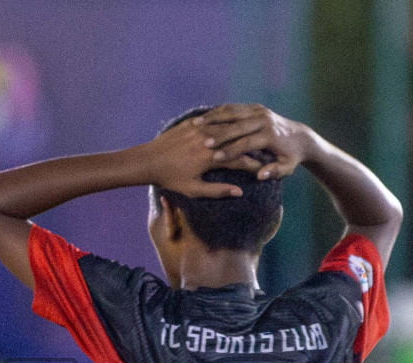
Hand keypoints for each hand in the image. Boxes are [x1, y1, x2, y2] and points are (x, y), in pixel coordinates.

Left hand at [137, 117, 263, 197]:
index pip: (240, 159)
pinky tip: (232, 125)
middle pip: (236, 140)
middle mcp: (207, 140)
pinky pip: (212, 120)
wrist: (148, 160)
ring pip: (226, 127)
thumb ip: (218, 190)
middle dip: (251, 146)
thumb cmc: (170, 178)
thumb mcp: (194, 189)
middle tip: (264, 149)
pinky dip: (223, 123)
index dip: (254, 165)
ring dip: (239, 132)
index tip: (264, 168)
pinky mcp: (192, 122)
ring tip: (251, 135)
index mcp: (210, 158)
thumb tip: (239, 192)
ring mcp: (199, 129)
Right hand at [195, 103, 316, 181]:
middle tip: (202, 143)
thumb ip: (274, 172)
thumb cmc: (292, 157)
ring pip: (232, 112)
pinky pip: (233, 107)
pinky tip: (204, 118)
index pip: (247, 142)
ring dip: (213, 118)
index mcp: (271, 134)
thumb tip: (260, 175)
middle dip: (219, 134)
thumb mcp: (287, 168)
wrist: (301, 137)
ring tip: (196, 125)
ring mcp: (259, 110)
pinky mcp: (255, 107)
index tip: (216, 158)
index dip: (231, 151)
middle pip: (237, 125)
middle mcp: (265, 119)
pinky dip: (218, 112)